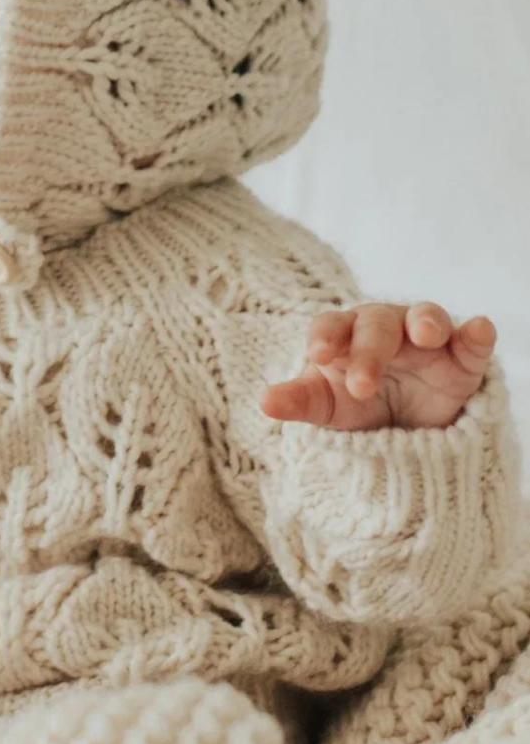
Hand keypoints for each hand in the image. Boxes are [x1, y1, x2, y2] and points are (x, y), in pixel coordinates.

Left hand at [259, 301, 495, 429]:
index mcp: (344, 334)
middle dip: (370, 353)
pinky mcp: (462, 357)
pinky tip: (479, 328)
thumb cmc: (352, 400)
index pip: (330, 326)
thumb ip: (298, 402)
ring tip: (425, 335)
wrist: (401, 425)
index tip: (316, 356)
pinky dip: (477, 333)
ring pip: (426, 317)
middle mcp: (384, 327)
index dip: (325, 338)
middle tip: (363, 387)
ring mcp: (426, 339)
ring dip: (425, 321)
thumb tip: (264, 402)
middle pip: (377, 326)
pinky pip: (471, 340)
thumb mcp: (325, 405)